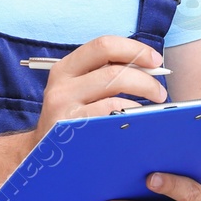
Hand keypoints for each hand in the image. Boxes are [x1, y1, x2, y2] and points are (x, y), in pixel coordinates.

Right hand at [28, 35, 166, 153]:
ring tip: (154, 104)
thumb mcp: (78, 90)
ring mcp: (64, 107)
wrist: (41, 154)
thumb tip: (148, 65)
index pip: (103, 46)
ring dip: (143, 93)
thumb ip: (104, 73)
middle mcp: (62, 84)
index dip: (134, 49)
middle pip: (113, 70)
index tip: (155, 60)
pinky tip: (136, 118)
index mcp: (66, 68)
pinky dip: (130, 112)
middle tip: (160, 90)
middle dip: (145, 77)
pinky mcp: (70, 127)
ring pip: (114, 90)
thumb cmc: (70, 118)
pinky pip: (110, 113)